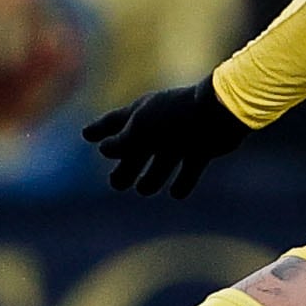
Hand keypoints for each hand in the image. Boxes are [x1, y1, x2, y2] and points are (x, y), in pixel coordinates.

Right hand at [83, 78, 252, 199]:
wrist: (218, 114)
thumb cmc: (175, 118)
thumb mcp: (141, 130)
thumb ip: (120, 143)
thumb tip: (104, 150)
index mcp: (141, 112)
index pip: (113, 122)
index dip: (100, 130)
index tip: (87, 136)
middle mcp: (160, 124)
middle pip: (137, 149)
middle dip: (126, 166)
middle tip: (116, 184)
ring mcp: (181, 136)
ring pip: (162, 161)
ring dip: (152, 176)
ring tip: (143, 189)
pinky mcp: (202, 149)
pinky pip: (189, 169)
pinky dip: (183, 181)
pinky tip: (176, 193)